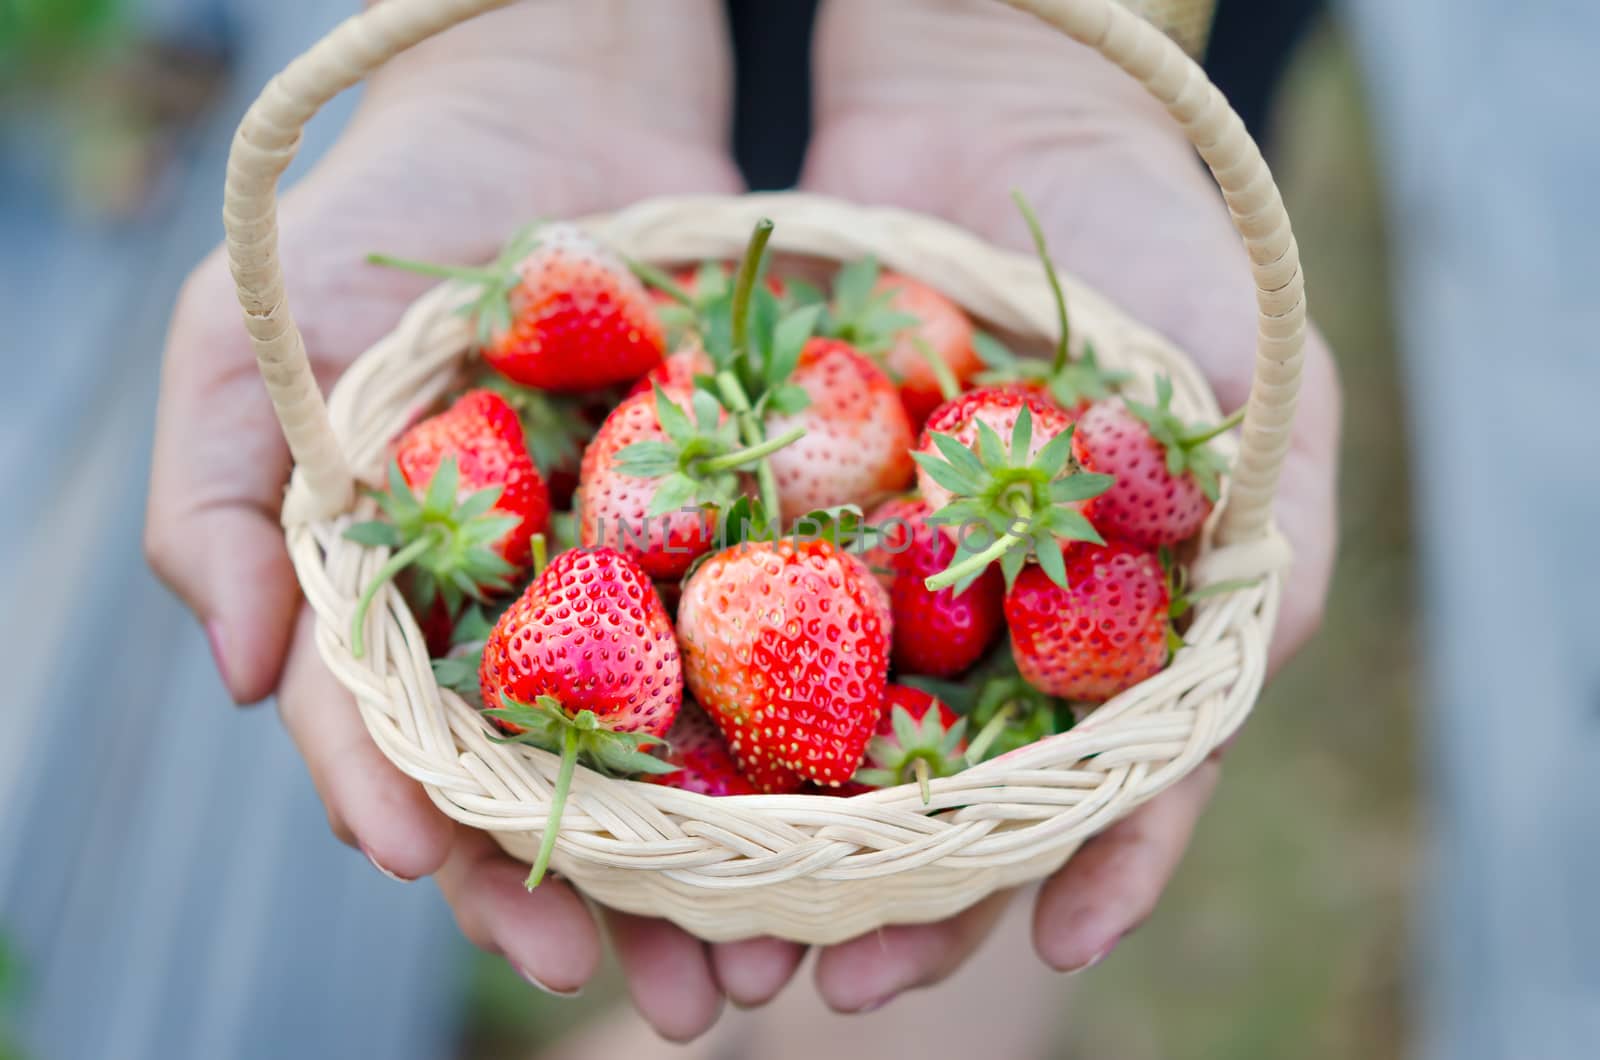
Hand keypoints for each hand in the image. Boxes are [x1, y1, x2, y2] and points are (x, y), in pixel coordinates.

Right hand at [143, 1, 796, 1040]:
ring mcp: (641, 573)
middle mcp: (529, 612)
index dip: (432, 821)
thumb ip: (225, 496)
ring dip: (731, 868)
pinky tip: (872, 813)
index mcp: (404, 599)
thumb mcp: (254, 333)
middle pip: (563, 787)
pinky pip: (789, 637)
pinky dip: (822, 728)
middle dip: (611, 900)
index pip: (404, 740)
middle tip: (682, 1002)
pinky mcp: (748, 518)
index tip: (469, 889)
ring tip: (780, 965)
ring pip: (687, 750)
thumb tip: (251, 680)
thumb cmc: (386, 211)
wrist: (558, 86)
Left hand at [738, 0, 1339, 1010]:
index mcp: (1099, 629)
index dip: (1069, 868)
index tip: (1029, 944)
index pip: (1088, 781)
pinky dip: (668, 687)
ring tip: (698, 932)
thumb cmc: (1167, 244)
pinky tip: (623, 759)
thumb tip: (1213, 707)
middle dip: (882, 900)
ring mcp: (865, 571)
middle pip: (929, 795)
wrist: (1010, 102)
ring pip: (804, 737)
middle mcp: (975, 625)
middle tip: (819, 986)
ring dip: (757, 842)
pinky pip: (706, 609)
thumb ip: (1262, 546)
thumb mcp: (1256, 390)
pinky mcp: (764, 505)